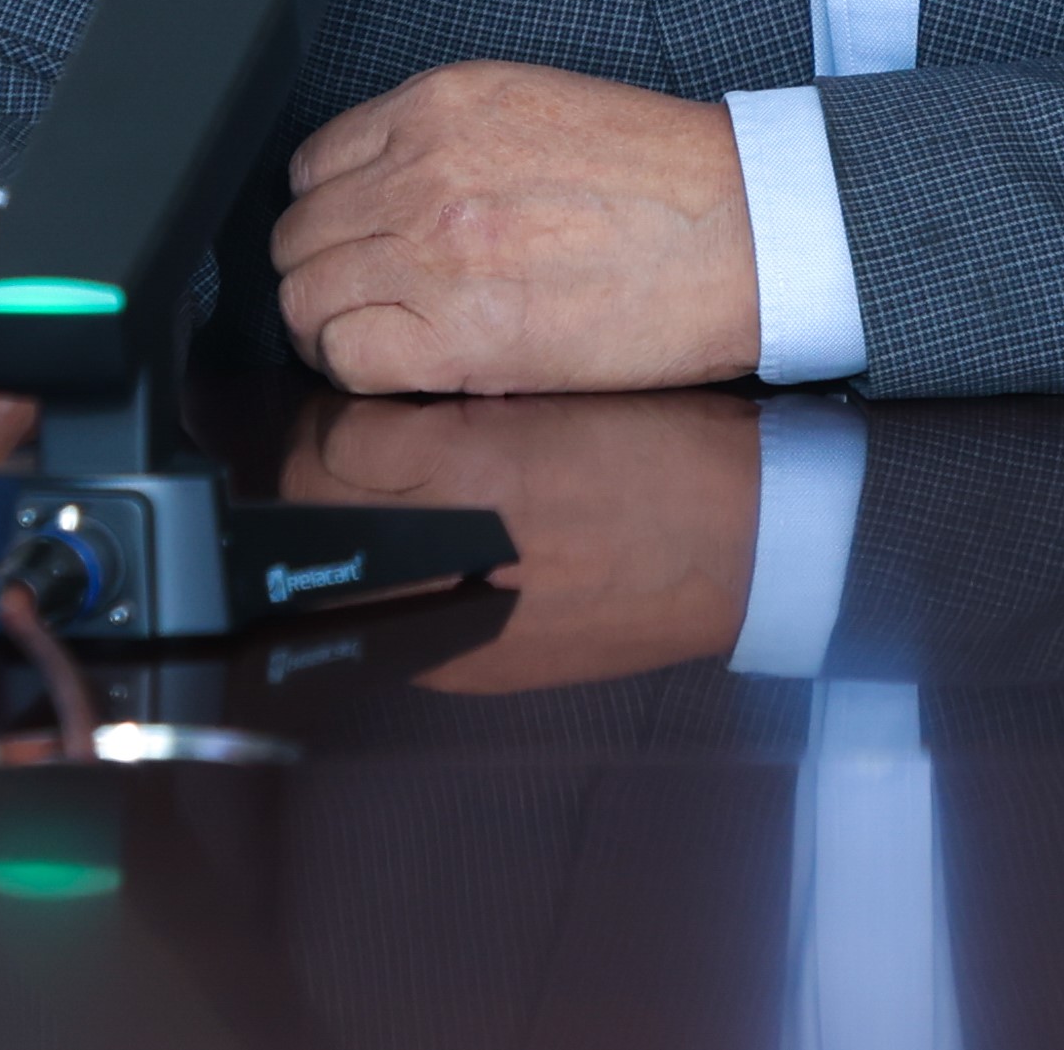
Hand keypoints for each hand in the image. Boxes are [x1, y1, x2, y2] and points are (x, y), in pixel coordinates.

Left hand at [269, 61, 763, 394]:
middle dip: (326, 272)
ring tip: (382, 340)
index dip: (331, 215)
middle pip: (299, 237)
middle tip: (371, 299)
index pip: (314, 166)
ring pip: (305, 301)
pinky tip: (400, 370)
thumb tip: (387, 194)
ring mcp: (432, 253)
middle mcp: (422, 171)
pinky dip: (356, 370)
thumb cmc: (667, 180)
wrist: (746, 232)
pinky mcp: (458, 336)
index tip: (355, 242)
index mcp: (442, 105)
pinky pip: (347, 358)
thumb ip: (447, 142)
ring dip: (332, 326)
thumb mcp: (538, 110)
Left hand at [286, 388, 764, 694]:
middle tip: (358, 452)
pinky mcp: (473, 671)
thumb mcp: (553, 391)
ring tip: (391, 510)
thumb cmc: (665, 453)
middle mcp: (451, 551)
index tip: (353, 406)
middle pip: (317, 512)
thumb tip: (369, 406)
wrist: (747, 551)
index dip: (336, 416)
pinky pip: (384, 630)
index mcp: (473, 466)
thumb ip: (453, 402)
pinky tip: (427, 568)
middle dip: (321, 474)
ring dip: (344, 539)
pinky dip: (385, 596)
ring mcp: (456, 625)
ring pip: (337, 577)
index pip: (334, 441)